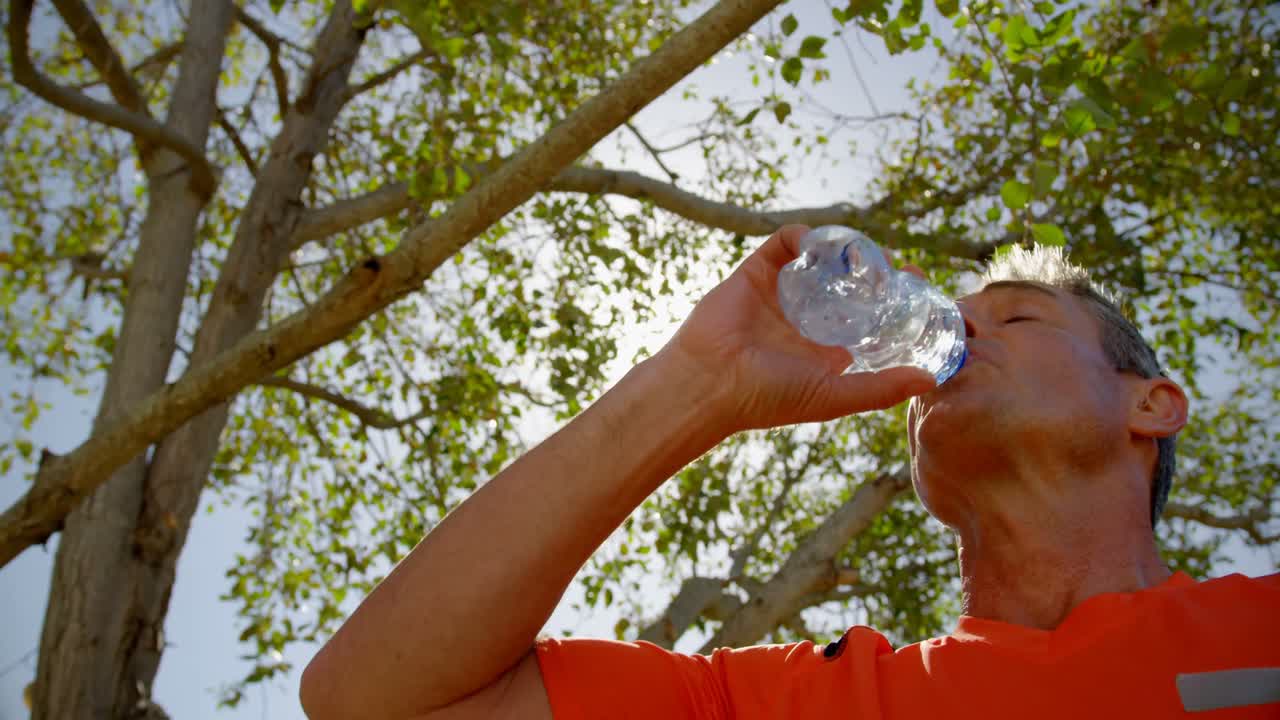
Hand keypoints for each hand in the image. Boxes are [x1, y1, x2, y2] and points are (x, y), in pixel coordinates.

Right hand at [660, 225, 936, 435]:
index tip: (916, 285)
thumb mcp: (832, 396)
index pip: (870, 314)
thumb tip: (929, 379)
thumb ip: (880, 389)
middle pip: (850, 282)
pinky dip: (804, 236)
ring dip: (843, 248)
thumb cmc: (767, 398)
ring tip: (863, 250)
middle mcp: (807, 317)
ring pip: (821, 259)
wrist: (709, 383)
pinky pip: (785, 243)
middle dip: (874, 269)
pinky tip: (820, 242)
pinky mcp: (757, 272)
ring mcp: (783, 292)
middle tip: (895, 264)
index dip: (894, 298)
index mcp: (826, 347)